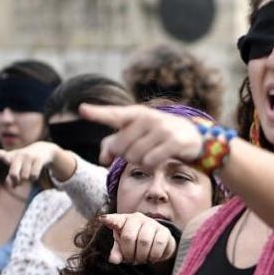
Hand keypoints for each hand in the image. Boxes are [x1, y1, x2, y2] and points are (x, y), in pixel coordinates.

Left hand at [0, 141, 60, 186]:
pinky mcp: (38, 159)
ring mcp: (28, 157)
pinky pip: (34, 175)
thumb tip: (13, 186)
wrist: (42, 150)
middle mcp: (18, 155)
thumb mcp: (16, 166)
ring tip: (27, 177)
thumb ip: (11, 177)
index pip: (2, 155)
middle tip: (17, 184)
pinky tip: (34, 175)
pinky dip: (33, 178)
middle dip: (15, 181)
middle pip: (14, 174)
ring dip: (26, 180)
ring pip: (25, 177)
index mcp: (10, 157)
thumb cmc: (25, 161)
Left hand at [81, 104, 202, 169]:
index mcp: (135, 114)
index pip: (113, 114)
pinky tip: (158, 160)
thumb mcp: (136, 135)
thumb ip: (113, 145)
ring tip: (149, 155)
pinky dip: (152, 165)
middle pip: (121, 147)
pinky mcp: (174, 141)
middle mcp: (148, 118)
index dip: (97, 113)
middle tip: (138, 153)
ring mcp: (162, 128)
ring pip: (135, 156)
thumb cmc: (157, 135)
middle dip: (126, 155)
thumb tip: (102, 159)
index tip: (82, 109)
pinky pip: (151, 160)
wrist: (191, 135)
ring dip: (140, 162)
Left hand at [100, 213, 176, 264]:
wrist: (157, 244)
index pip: (116, 220)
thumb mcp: (123, 248)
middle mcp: (137, 218)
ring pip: (144, 241)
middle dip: (129, 253)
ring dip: (141, 256)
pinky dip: (153, 256)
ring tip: (141, 259)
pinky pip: (158, 244)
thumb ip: (117, 253)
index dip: (109, 219)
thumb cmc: (135, 243)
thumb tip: (113, 260)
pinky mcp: (165, 231)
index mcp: (123, 221)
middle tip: (131, 259)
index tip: (102, 219)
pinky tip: (151, 258)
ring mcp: (152, 223)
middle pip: (129, 237)